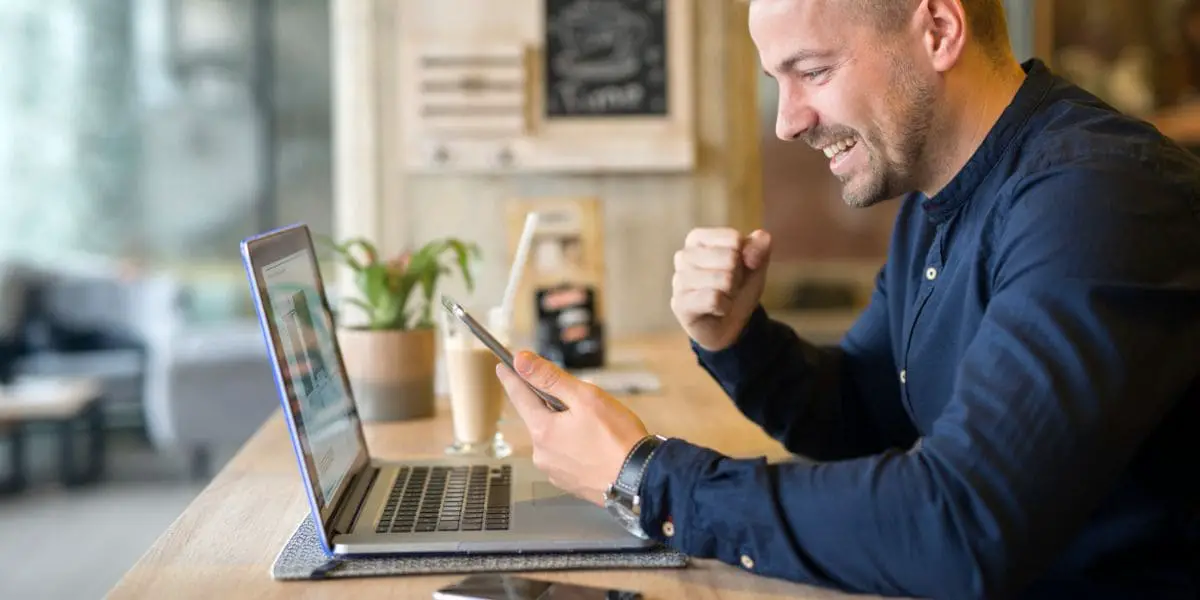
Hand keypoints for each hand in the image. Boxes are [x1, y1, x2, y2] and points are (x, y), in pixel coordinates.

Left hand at [496, 351, 649, 505]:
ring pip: (553, 437)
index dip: (512, 378)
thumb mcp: (586, 398)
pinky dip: (575, 446)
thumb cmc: (618, 440)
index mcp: (542, 430)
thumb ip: (550, 378)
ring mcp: (555, 470)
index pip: (519, 396)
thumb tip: (521, 362)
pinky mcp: (569, 482)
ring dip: (566, 426)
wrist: (641, 479)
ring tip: (596, 427)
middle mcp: (542, 453)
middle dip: (553, 405)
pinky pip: (565, 455)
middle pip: (539, 417)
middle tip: (580, 401)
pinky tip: (596, 445)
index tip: (503, 366)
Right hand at [671, 227, 771, 351]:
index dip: (746, 257)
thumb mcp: (755, 263)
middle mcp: (683, 256)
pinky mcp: (680, 304)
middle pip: (730, 258)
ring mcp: (679, 280)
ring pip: (723, 279)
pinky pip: (714, 299)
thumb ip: (760, 246)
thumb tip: (754, 248)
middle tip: (729, 287)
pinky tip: (717, 310)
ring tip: (722, 297)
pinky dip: (724, 306)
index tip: (737, 268)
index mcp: (698, 239)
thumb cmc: (737, 287)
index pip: (734, 239)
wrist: (729, 323)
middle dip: (738, 276)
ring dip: (731, 293)